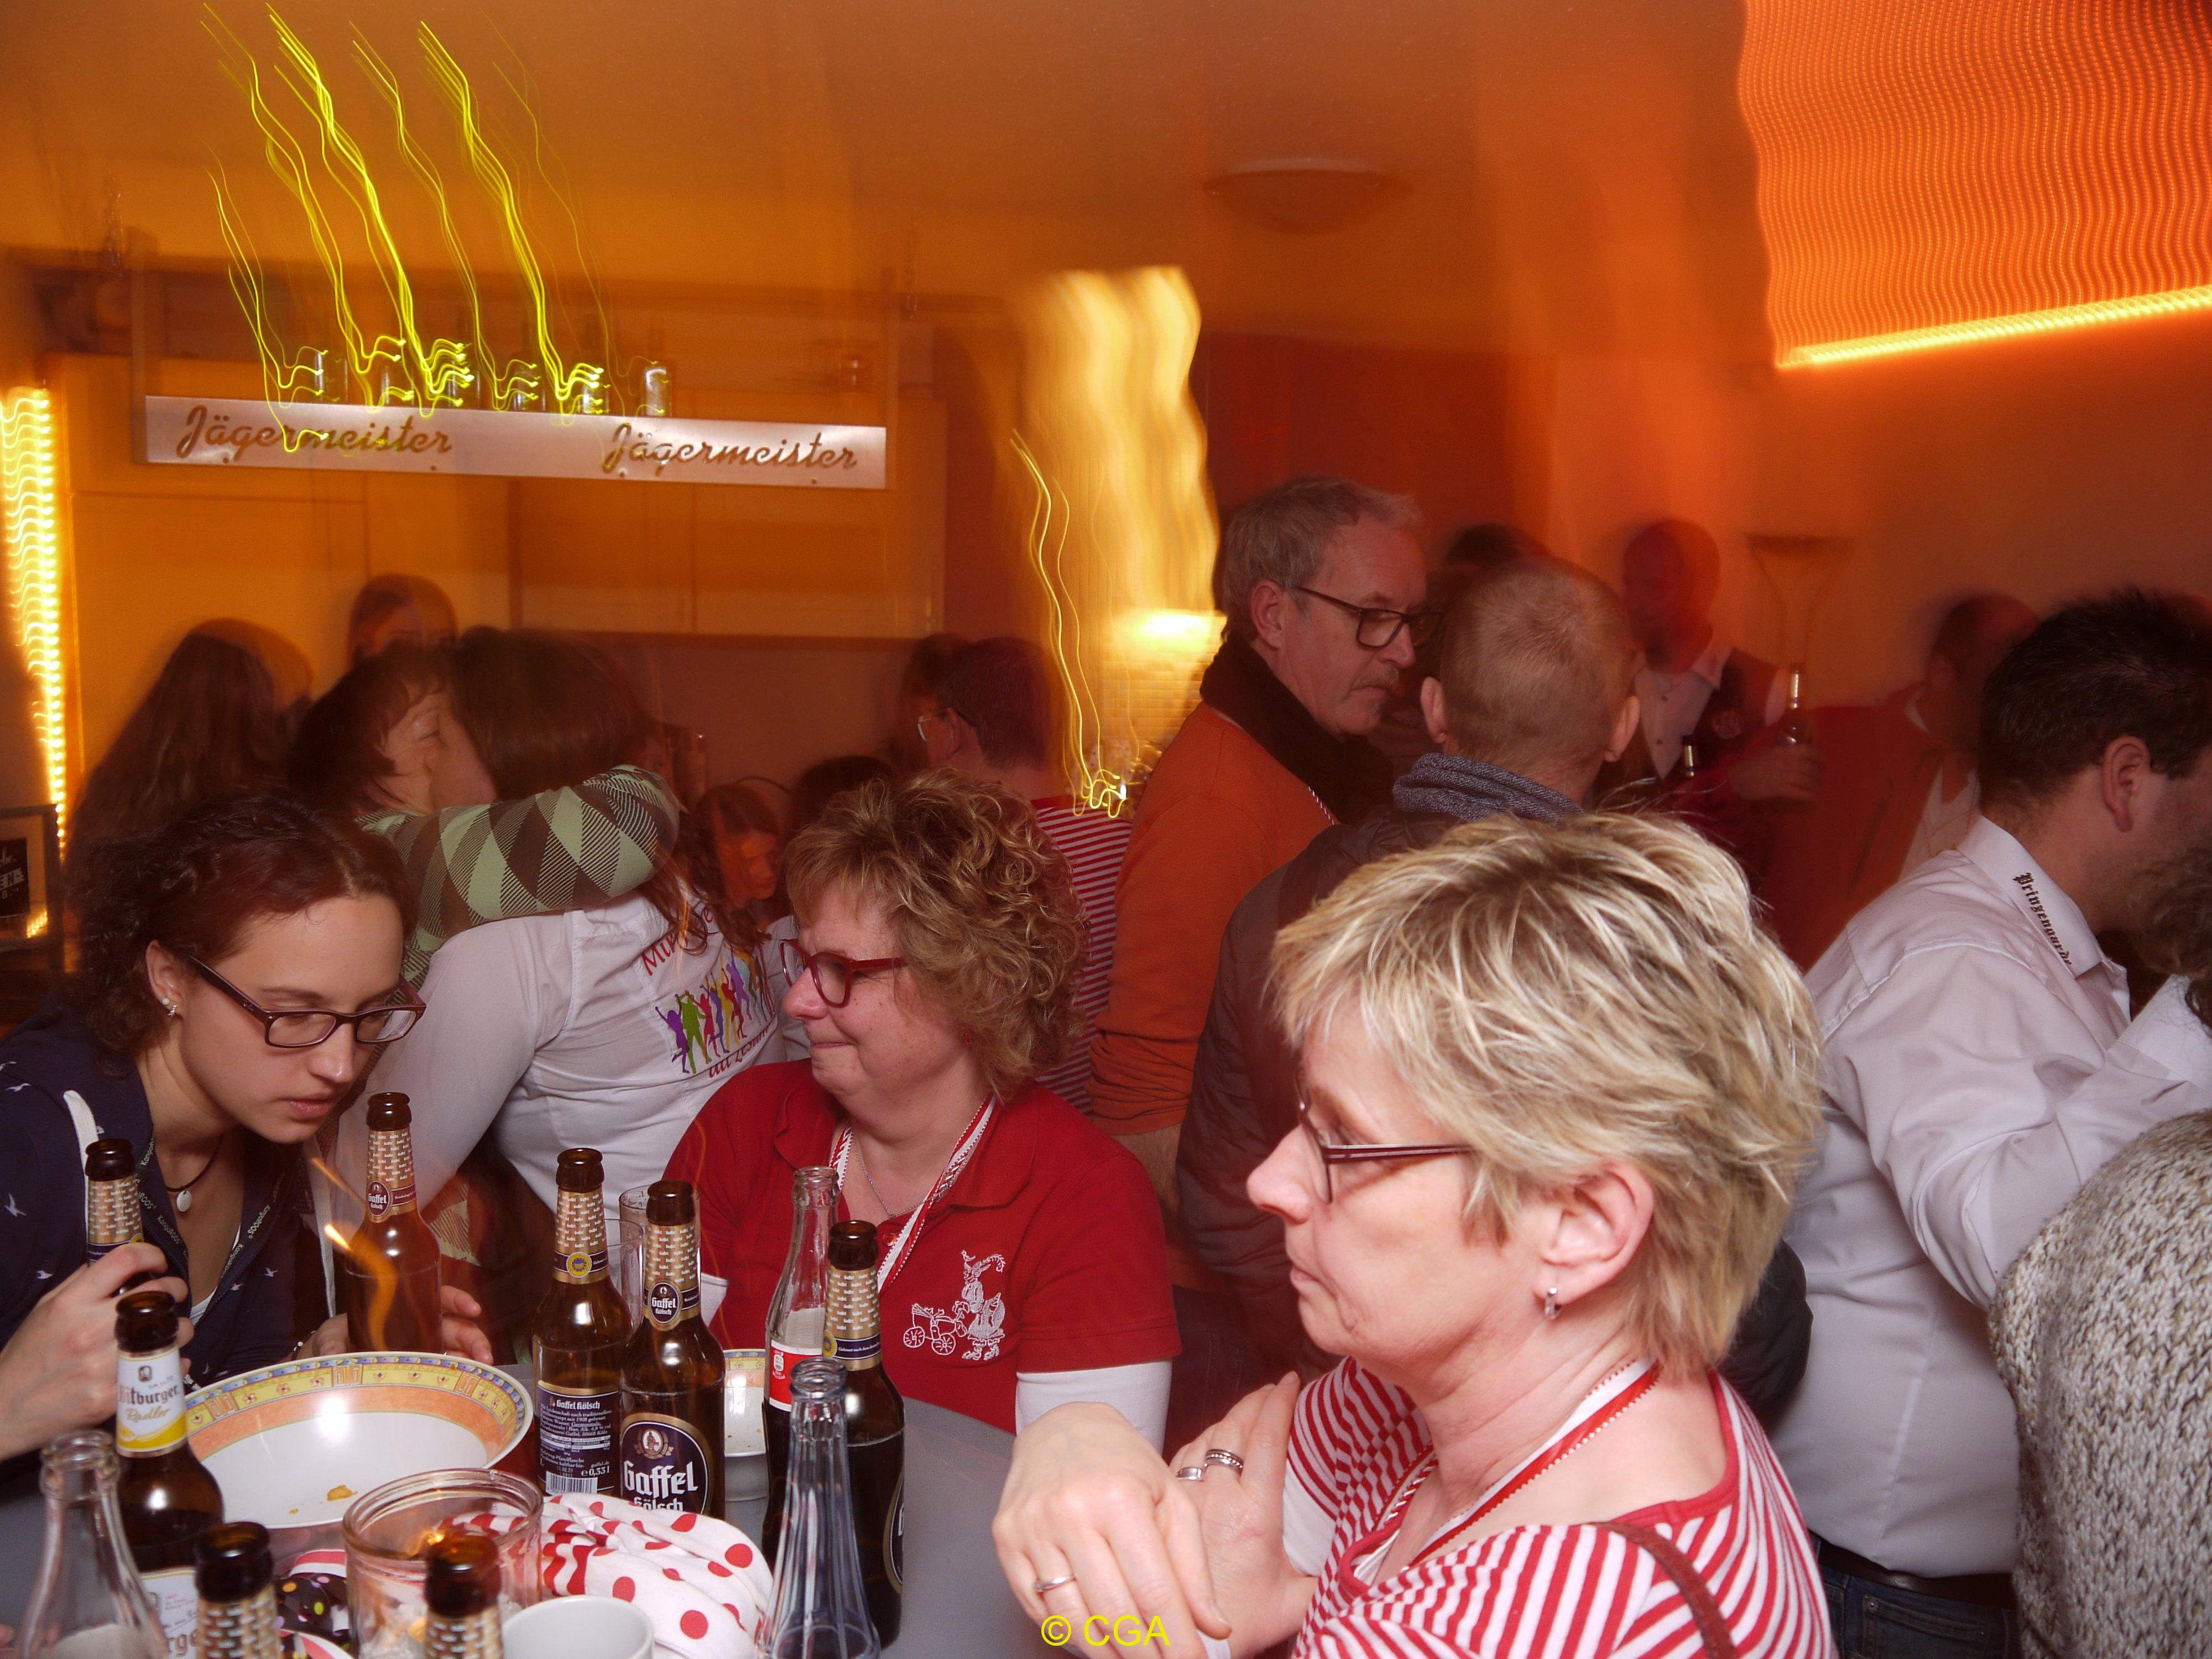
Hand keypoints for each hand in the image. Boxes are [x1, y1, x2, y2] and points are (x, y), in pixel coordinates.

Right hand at [0, 1246, 192, 1459]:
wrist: (5, 1410)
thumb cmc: (28, 1356)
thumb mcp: (45, 1310)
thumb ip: (82, 1283)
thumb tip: (120, 1264)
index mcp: (71, 1303)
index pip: (124, 1260)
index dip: (151, 1254)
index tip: (158, 1263)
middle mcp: (89, 1330)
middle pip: (157, 1293)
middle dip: (175, 1289)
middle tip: (172, 1295)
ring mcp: (102, 1365)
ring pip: (171, 1332)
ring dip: (178, 1327)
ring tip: (168, 1330)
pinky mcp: (112, 1395)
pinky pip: (165, 1370)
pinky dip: (174, 1361)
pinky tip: (165, 1359)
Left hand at [298, 1286, 493, 1363]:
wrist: (326, 1359)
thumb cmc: (335, 1338)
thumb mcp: (331, 1335)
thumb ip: (332, 1344)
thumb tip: (333, 1355)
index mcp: (403, 1311)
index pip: (438, 1299)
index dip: (458, 1301)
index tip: (473, 1309)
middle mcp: (417, 1329)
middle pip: (455, 1328)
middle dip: (474, 1339)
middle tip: (484, 1355)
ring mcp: (419, 1351)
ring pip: (455, 1350)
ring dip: (472, 1359)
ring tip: (482, 1372)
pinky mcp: (417, 1371)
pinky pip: (442, 1371)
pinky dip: (458, 1375)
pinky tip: (467, 1384)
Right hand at [993, 1403, 1225, 1656]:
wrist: (1062, 1427)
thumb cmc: (1125, 1464)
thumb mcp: (1171, 1499)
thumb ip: (1193, 1566)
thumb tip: (1214, 1627)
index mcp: (1118, 1498)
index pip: (1153, 1591)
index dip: (1177, 1639)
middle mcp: (1069, 1512)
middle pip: (1112, 1612)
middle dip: (1145, 1653)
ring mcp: (1031, 1527)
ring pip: (1071, 1618)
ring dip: (1106, 1653)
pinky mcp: (1005, 1539)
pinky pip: (1036, 1607)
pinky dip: (1067, 1634)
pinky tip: (1094, 1641)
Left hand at [1170, 1377, 1312, 1655]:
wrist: (1188, 1639)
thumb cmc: (1242, 1622)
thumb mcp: (1297, 1601)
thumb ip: (1331, 1577)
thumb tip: (1365, 1560)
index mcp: (1254, 1513)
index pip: (1268, 1437)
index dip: (1281, 1402)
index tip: (1293, 1382)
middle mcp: (1217, 1496)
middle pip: (1235, 1426)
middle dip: (1257, 1399)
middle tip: (1274, 1388)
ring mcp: (1187, 1496)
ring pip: (1206, 1436)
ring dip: (1229, 1416)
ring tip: (1248, 1408)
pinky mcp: (1168, 1505)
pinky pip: (1183, 1455)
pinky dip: (1202, 1439)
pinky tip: (1212, 1439)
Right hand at [1728, 741, 1823, 803]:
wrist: (1734, 779)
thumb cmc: (1750, 765)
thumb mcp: (1767, 753)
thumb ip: (1783, 753)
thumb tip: (1801, 755)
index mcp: (1781, 751)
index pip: (1806, 751)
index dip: (1818, 756)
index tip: (1823, 762)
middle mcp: (1783, 762)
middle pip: (1808, 767)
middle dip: (1817, 774)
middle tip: (1820, 778)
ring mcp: (1780, 776)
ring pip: (1805, 780)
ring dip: (1814, 785)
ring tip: (1817, 789)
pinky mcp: (1777, 789)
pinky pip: (1798, 792)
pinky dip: (1808, 796)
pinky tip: (1814, 798)